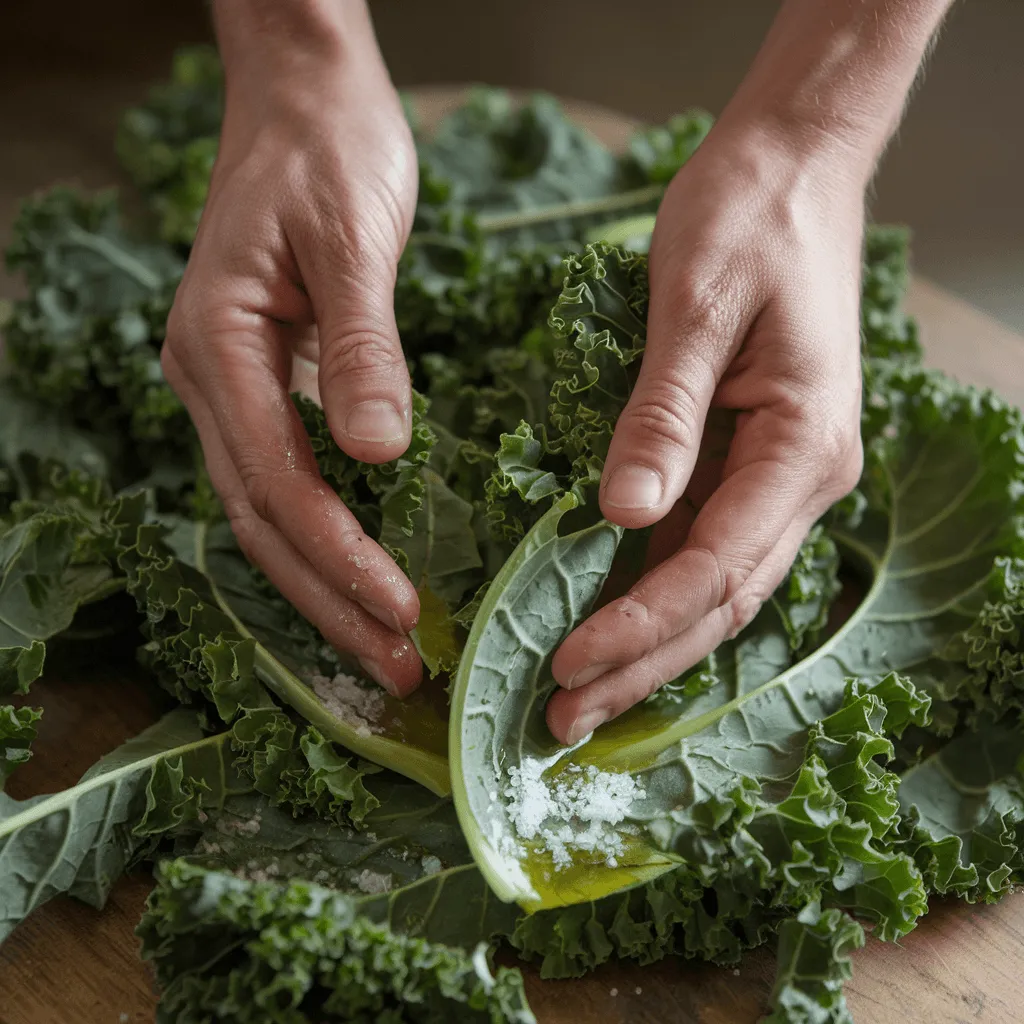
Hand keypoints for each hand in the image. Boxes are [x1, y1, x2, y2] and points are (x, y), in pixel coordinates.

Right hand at [161, 10, 422, 696]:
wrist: (302, 100)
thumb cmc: (329, 151)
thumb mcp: (353, 238)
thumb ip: (362, 348)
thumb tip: (378, 453)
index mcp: (218, 348)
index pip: (277, 485)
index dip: (339, 558)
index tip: (404, 614)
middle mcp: (210, 382)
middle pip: (263, 524)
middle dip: (330, 604)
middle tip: (401, 669)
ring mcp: (230, 389)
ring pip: (267, 516)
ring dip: (325, 589)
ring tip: (388, 649)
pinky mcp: (264, 388)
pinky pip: (283, 484)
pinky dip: (322, 542)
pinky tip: (362, 578)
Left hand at [547, 124, 865, 743]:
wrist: (793, 166)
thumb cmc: (749, 216)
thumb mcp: (696, 304)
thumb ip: (664, 414)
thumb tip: (622, 514)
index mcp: (803, 446)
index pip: (715, 566)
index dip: (642, 625)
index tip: (568, 664)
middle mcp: (800, 478)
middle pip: (717, 600)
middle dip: (641, 664)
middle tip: (561, 722)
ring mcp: (774, 474)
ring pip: (709, 586)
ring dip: (645, 645)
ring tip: (575, 700)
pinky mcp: (743, 459)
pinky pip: (698, 545)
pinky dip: (650, 594)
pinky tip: (607, 626)